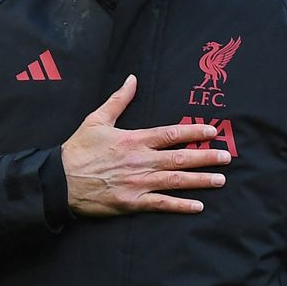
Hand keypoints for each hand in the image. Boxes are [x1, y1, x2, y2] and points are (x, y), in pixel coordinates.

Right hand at [61, 74, 229, 215]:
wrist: (60, 181)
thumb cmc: (78, 149)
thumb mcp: (97, 119)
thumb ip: (119, 100)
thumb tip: (132, 79)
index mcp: (134, 140)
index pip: (170, 134)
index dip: (193, 132)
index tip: (212, 131)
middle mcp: (141, 161)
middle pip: (180, 158)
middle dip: (205, 157)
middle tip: (226, 157)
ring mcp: (138, 183)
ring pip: (176, 181)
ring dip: (200, 180)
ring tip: (220, 180)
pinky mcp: (132, 203)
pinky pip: (161, 204)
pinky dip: (180, 206)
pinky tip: (198, 206)